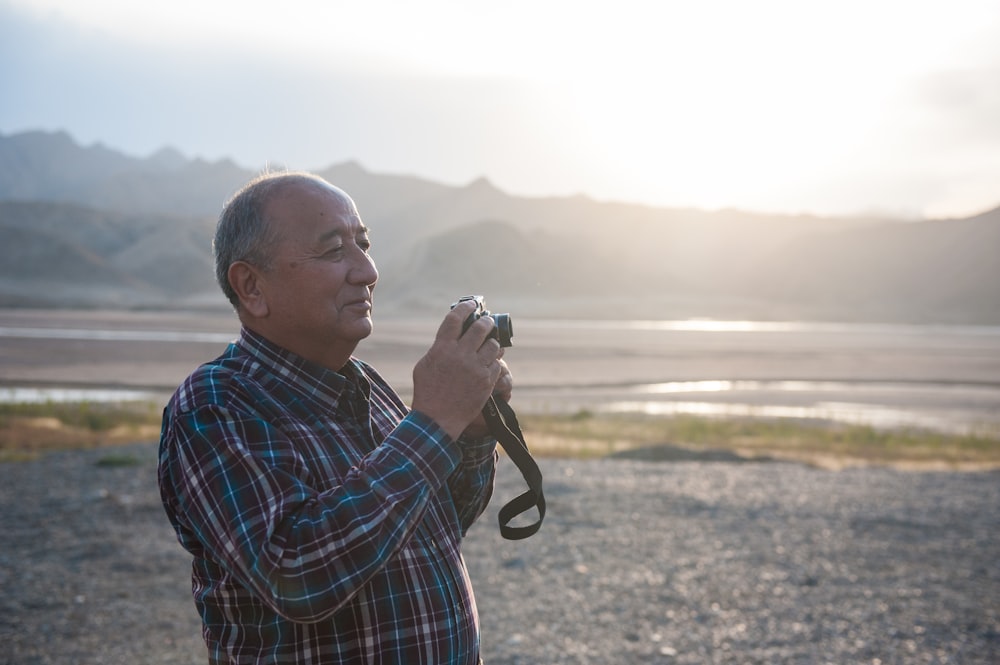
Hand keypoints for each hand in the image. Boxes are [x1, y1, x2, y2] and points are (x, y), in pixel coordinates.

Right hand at [411, 300, 505, 440]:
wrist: (438, 419)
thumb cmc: (427, 392)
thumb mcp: (424, 365)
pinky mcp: (487, 381)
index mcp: (442, 348)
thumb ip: (438, 348)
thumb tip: (451, 336)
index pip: (456, 318)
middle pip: (481, 328)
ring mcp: (475, 368)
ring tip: (489, 345)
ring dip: (492, 343)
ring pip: (493, 345)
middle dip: (486, 321)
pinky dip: (494, 362)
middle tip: (487, 322)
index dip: (466, 307)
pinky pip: (497, 364)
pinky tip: (489, 363)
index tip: (472, 304)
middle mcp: (460, 355)